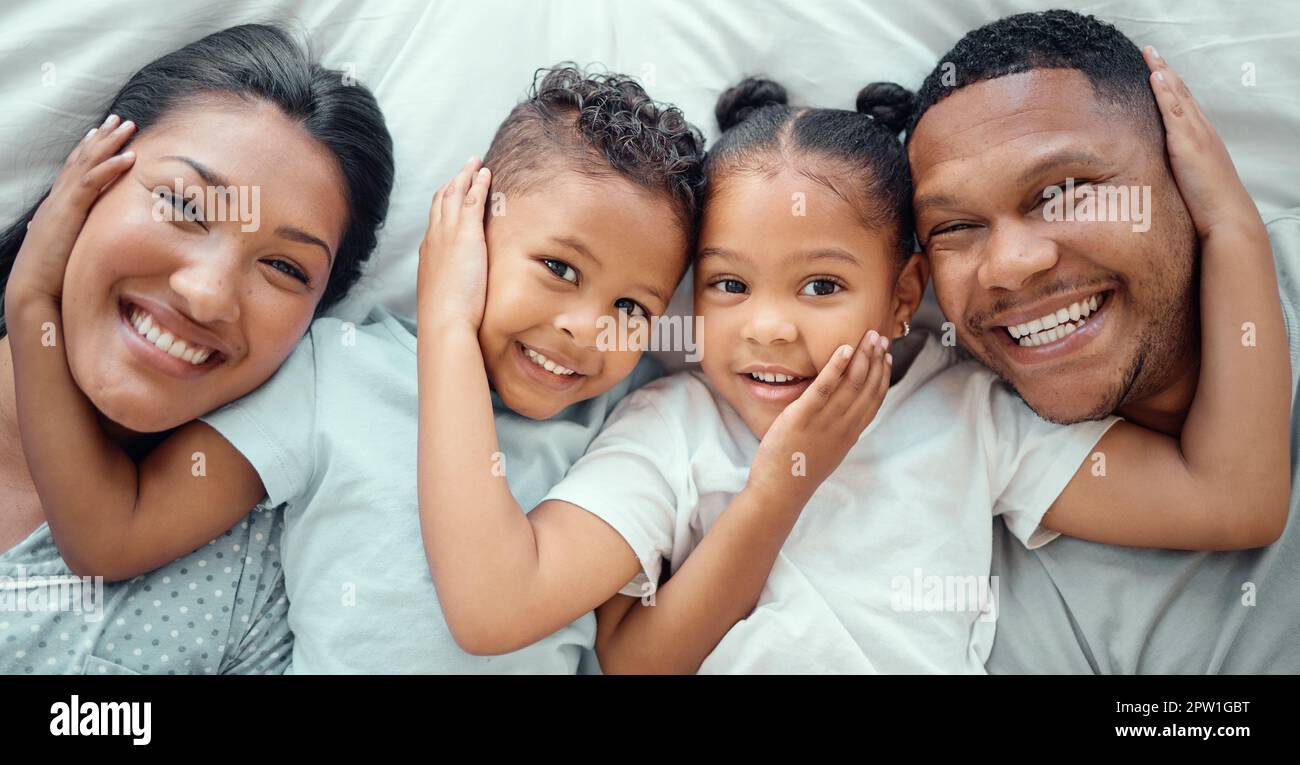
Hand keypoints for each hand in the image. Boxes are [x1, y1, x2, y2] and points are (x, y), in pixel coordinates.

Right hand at [5, 114, 135, 310]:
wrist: (33, 289)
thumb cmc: (52, 276)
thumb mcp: (70, 248)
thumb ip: (79, 235)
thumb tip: (90, 236)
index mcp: (58, 205)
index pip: (75, 169)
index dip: (89, 150)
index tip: (104, 133)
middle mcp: (58, 198)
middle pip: (81, 158)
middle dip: (101, 137)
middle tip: (120, 119)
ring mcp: (61, 203)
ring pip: (87, 164)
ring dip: (109, 143)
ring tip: (128, 126)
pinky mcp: (68, 212)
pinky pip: (91, 183)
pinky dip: (109, 167)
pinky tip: (128, 157)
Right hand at [417, 156, 491, 332]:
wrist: (445, 322)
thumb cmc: (446, 318)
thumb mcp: (444, 297)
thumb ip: (450, 287)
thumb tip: (458, 294)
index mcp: (429, 252)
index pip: (435, 219)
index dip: (444, 202)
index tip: (452, 192)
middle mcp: (434, 238)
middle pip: (441, 200)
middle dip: (453, 181)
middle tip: (464, 168)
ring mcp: (448, 234)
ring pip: (454, 194)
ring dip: (465, 175)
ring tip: (476, 163)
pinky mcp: (465, 235)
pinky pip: (472, 199)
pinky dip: (478, 183)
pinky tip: (486, 173)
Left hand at [747, 328, 892, 502]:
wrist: (780, 492)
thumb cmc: (799, 471)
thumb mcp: (827, 451)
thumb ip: (837, 431)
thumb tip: (840, 414)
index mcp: (850, 434)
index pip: (874, 400)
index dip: (883, 376)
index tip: (887, 357)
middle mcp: (843, 426)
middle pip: (867, 387)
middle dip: (876, 359)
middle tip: (880, 336)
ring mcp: (825, 422)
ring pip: (852, 383)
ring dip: (862, 356)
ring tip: (868, 336)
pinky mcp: (803, 417)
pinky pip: (824, 387)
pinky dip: (836, 366)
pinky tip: (844, 349)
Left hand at [1142, 46, 1265, 241]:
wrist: (1226, 216)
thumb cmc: (1206, 204)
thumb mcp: (1188, 179)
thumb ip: (1177, 167)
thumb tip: (1159, 168)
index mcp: (1200, 138)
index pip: (1183, 105)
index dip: (1170, 85)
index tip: (1157, 69)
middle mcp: (1201, 130)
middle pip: (1181, 93)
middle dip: (1165, 71)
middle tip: (1150, 51)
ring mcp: (1196, 134)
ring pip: (1178, 96)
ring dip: (1163, 73)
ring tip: (1150, 55)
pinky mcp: (1188, 142)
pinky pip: (1174, 111)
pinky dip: (1165, 92)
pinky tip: (1156, 77)